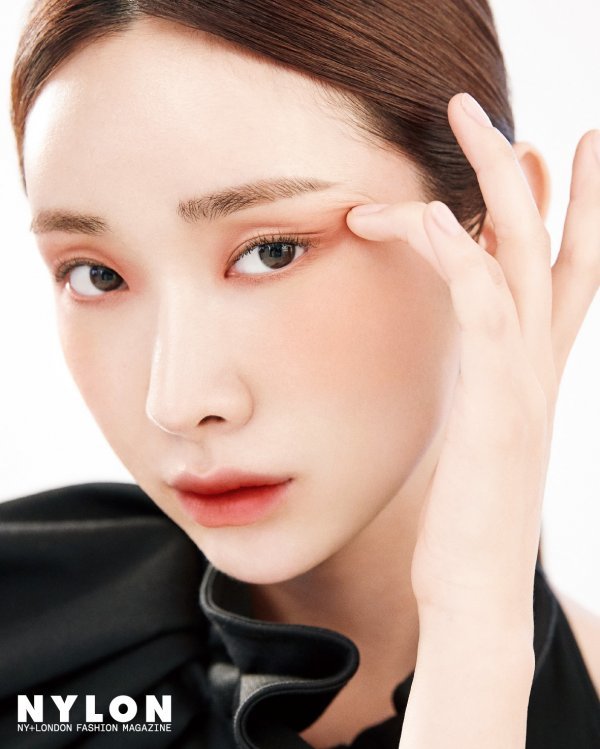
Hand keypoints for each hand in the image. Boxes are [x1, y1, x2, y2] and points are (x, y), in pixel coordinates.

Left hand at [346, 93, 598, 622]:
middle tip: (513, 112)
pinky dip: (460, 253)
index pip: (565, 270)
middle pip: (552, 243)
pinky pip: (482, 306)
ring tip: (469, 119)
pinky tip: (431, 212)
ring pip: (521, 256)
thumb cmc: (467, 514)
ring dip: (499, 181)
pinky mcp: (496, 403)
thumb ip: (482, 385)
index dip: (571, 207)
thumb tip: (471, 349)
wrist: (475, 586)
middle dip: (537, 170)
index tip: (551, 150)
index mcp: (533, 368)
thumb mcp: (479, 433)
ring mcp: (524, 380)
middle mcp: (539, 363)